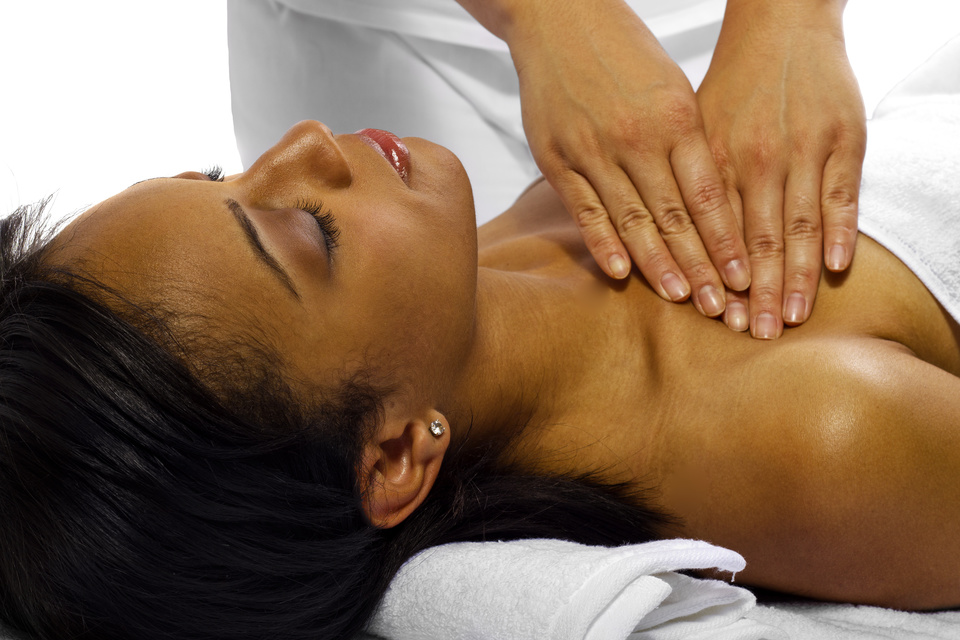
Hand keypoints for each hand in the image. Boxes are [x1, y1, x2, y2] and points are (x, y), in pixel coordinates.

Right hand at [504, 0, 751, 317]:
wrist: (560, 17)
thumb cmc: (626, 53)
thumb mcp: (671, 88)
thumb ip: (690, 143)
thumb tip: (713, 202)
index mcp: (675, 118)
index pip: (708, 194)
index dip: (727, 241)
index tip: (745, 278)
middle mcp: (637, 137)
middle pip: (675, 217)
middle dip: (700, 266)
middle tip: (721, 308)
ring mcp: (593, 149)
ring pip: (632, 219)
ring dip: (658, 265)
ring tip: (679, 299)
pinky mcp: (557, 157)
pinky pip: (584, 208)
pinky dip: (602, 242)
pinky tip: (619, 271)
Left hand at [696, 0, 865, 337]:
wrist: (781, 27)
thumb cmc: (731, 87)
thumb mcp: (693, 132)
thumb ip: (686, 186)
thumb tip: (663, 243)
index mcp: (715, 160)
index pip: (717, 233)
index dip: (719, 279)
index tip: (719, 318)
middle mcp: (757, 158)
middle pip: (758, 238)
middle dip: (757, 292)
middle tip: (756, 333)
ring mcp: (803, 149)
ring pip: (799, 225)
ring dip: (797, 276)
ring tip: (792, 316)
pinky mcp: (844, 139)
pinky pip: (842, 194)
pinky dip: (841, 232)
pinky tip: (835, 268)